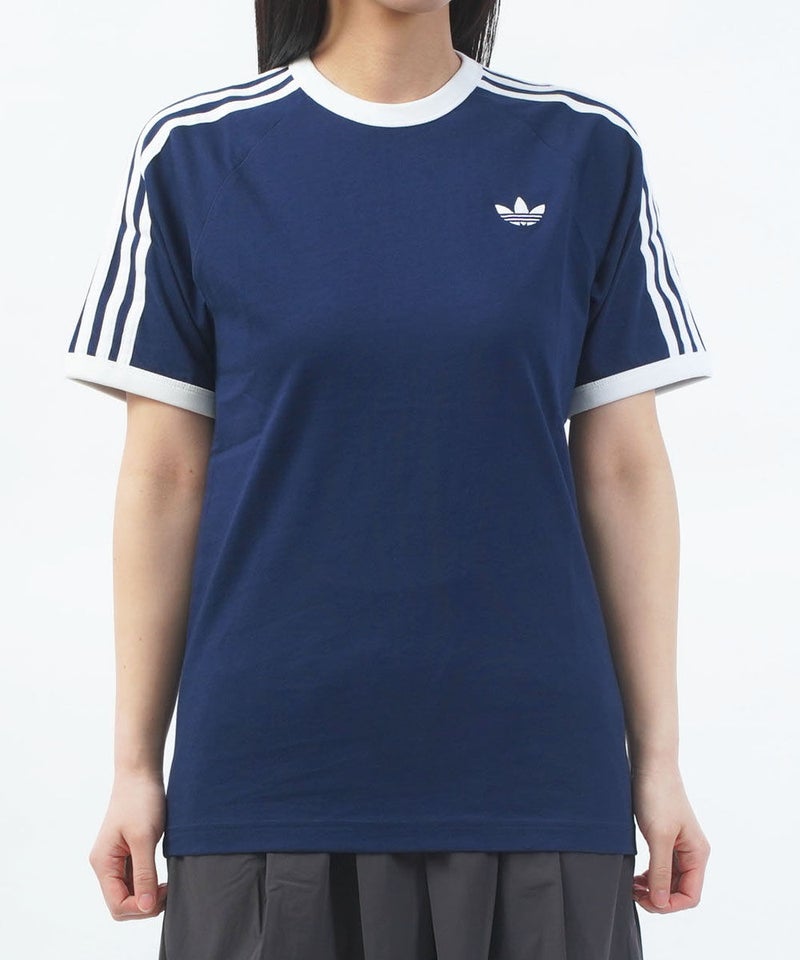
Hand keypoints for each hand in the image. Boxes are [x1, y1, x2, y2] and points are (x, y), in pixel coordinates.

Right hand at [88, 770, 167, 920]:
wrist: (140, 773)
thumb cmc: (140, 800)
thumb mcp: (144, 838)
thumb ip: (144, 874)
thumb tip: (144, 907)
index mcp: (103, 863)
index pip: (117, 905)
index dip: (141, 907)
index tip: (164, 892)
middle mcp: (105, 865)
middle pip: (121, 903)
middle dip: (144, 905)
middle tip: (168, 890)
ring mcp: (116, 860)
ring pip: (129, 893)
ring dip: (147, 895)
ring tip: (168, 884)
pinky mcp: (127, 853)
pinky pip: (135, 879)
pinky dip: (148, 883)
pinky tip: (163, 877)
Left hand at [631, 763, 710, 912]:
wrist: (651, 764)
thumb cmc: (658, 795)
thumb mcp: (659, 837)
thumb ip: (660, 871)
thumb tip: (660, 902)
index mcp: (697, 854)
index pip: (690, 895)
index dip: (668, 904)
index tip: (645, 899)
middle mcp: (691, 852)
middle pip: (679, 890)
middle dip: (658, 897)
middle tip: (633, 892)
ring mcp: (678, 845)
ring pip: (669, 879)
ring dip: (653, 887)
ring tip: (633, 885)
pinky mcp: (664, 836)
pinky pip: (661, 866)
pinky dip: (649, 875)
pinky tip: (636, 875)